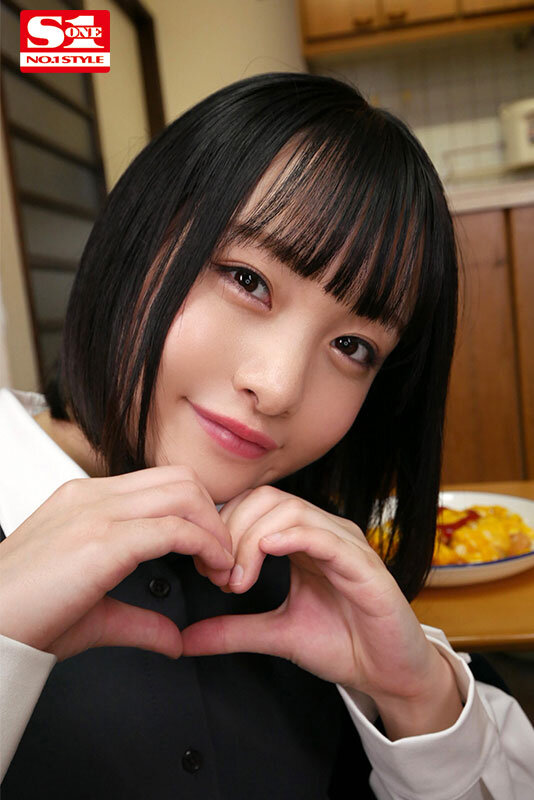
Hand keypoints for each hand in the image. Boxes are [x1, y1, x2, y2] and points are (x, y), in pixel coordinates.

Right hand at [0, 466, 233, 660]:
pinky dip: (205, 545)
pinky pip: (173, 528)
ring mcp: (95, 513)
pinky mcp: (102, 541)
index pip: (160, 484)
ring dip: (214, 528)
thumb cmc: (23, 618)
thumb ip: (139, 620)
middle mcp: (91, 497)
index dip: (196, 513)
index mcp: (84, 502)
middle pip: (180, 480)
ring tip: (220, 565)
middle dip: (213, 515)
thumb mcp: (92, 613)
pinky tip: (212, 567)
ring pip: (183, 494)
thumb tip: (174, 638)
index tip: (209, 551)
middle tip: (221, 556)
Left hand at [182, 486, 462, 736]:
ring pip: (290, 511)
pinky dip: (290, 537)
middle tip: (219, 576)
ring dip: (252, 539)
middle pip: (267, 500)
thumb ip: (233, 629)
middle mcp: (325, 532)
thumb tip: (187, 637)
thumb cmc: (344, 644)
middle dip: (232, 532)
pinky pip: (323, 535)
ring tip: (239, 580)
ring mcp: (345, 544)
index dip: (224, 529)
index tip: (209, 568)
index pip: (255, 506)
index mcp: (304, 540)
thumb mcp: (277, 634)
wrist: (391, 675)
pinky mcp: (363, 565)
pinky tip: (268, 552)